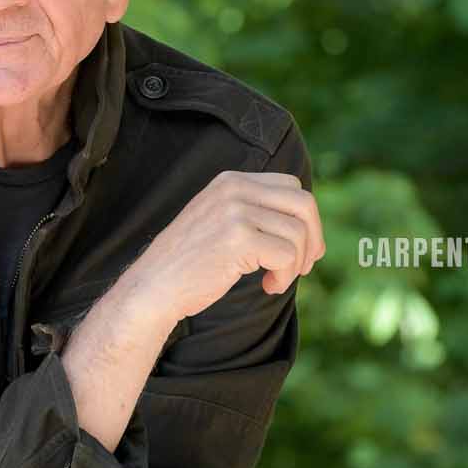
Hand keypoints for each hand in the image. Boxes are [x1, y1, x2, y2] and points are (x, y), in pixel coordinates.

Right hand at [123, 170, 324, 323]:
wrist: (154, 287)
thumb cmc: (190, 263)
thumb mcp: (220, 221)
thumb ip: (253, 211)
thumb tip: (306, 225)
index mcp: (231, 181)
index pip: (291, 187)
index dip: (305, 219)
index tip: (301, 248)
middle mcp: (234, 189)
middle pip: (303, 203)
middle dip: (312, 238)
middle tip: (304, 267)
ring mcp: (235, 212)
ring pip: (298, 233)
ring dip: (295, 265)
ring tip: (275, 281)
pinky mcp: (239, 239)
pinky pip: (286, 255)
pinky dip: (284, 277)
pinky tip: (268, 286)